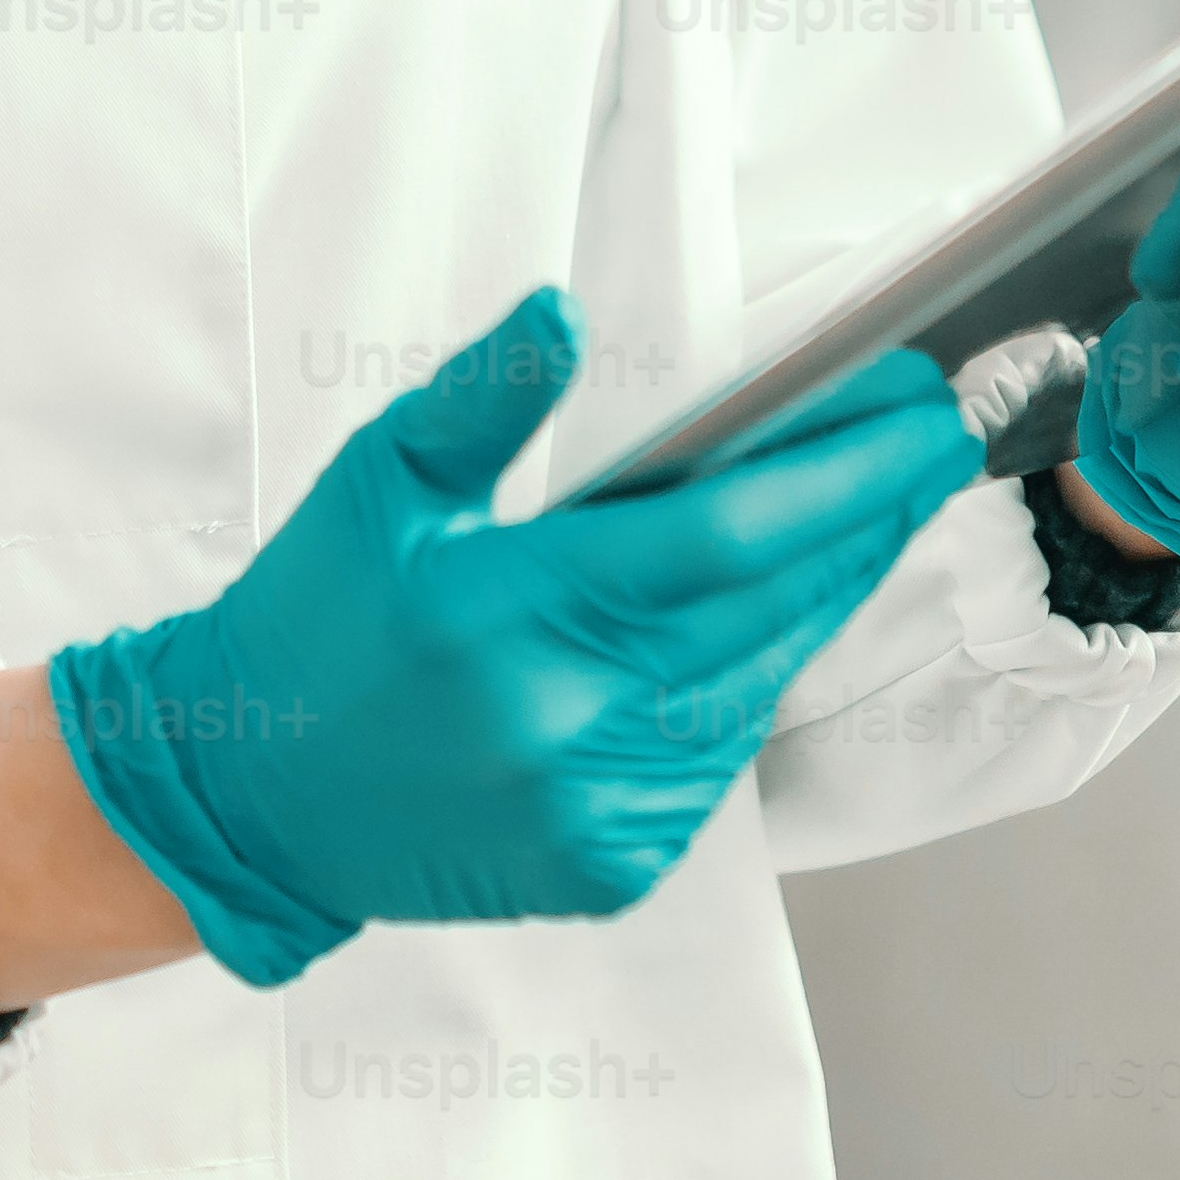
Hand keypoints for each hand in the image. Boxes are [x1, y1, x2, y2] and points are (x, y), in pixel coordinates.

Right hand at [46, 287, 983, 985]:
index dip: (840, 472)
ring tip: (867, 516)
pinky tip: (764, 624)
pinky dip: (749, 683)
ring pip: (759, 682)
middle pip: (771, 606)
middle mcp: (564, 725)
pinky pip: (719, 761)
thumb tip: (563, 311)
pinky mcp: (612, 867)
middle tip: (930, 444)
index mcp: (506, 614)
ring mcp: (597, 811)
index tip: (916, 412)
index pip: (725, 535)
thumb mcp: (378, 485)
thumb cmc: (312, 622)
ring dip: (821, 597)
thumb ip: (481, 399)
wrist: (249, 796)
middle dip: (866, 518)